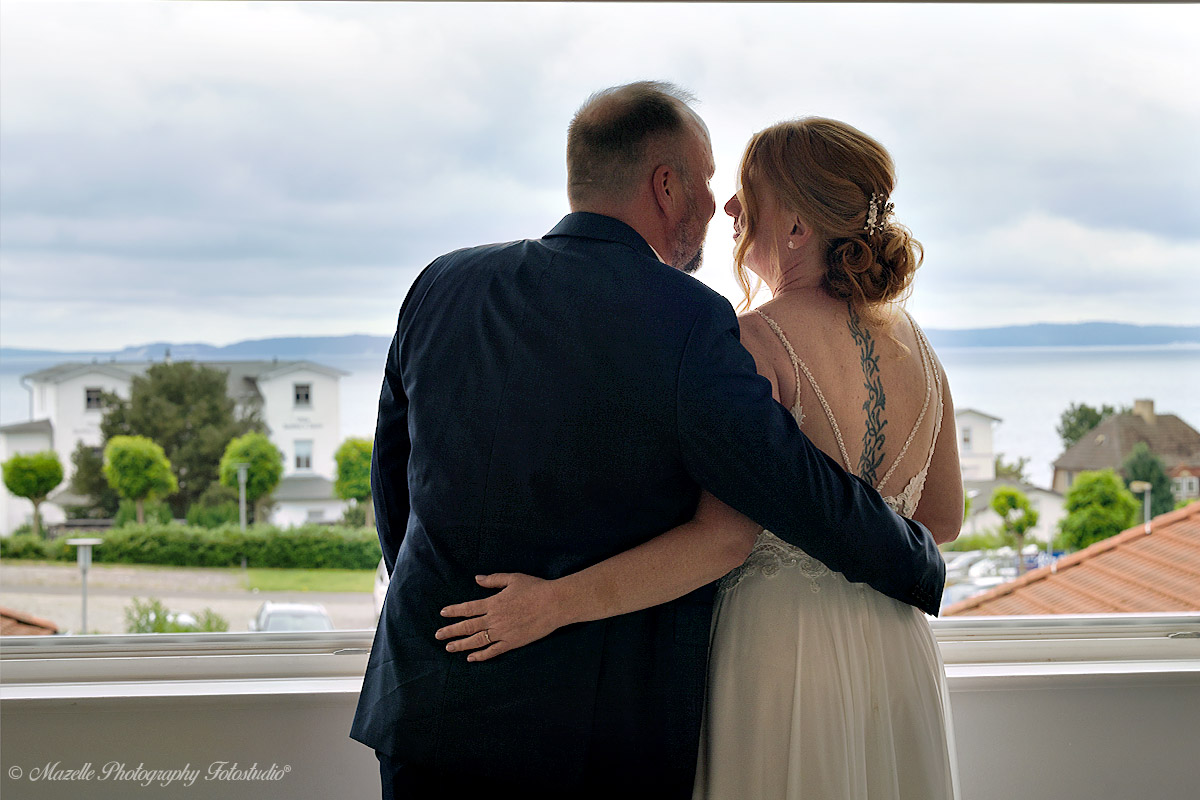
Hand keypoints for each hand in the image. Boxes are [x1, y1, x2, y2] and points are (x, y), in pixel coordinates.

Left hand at [435, 573, 567, 661]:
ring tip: (449, 648)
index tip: (443, 613)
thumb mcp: (513, 579)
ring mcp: (502, 632)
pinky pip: (493, 651)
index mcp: (493, 603)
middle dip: (451, 631)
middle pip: (468, 626)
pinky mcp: (512, 642)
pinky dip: (481, 655)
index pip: (468, 608)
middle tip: (438, 635)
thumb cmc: (535, 588)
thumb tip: (476, 579)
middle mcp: (494, 619)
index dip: (455, 611)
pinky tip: (471, 658)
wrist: (553, 604)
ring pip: (477, 640)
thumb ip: (493, 580)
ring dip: (461, 644)